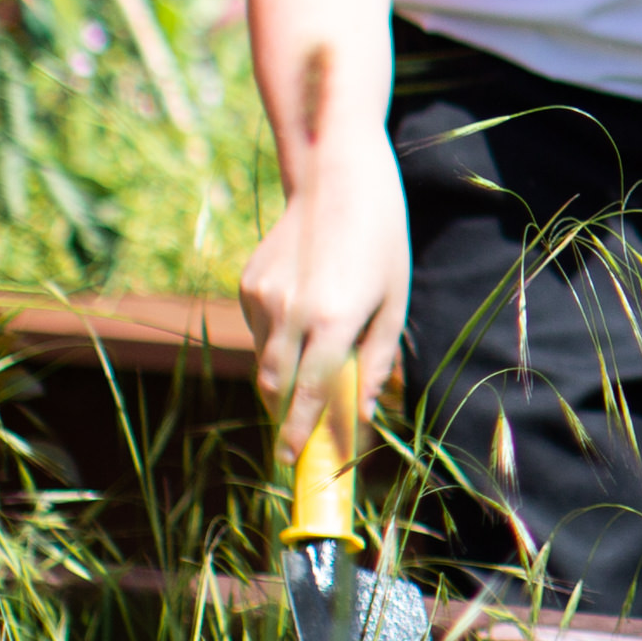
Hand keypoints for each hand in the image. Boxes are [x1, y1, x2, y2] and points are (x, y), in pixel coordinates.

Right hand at [239, 146, 411, 462]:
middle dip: (286, 417)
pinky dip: (277, 340)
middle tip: (299, 438)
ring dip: (285, 377)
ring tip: (318, 354)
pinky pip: (258, 331)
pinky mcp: (247, 284)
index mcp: (333, 320)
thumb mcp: (393, 304)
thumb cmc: (381, 242)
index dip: (301, 434)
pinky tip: (304, 311)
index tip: (294, 463)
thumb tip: (359, 416)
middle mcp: (290, 312)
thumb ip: (375, 363)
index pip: (309, 396)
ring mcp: (262, 297)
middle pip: (276, 388)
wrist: (338, 177)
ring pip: (265, 361)